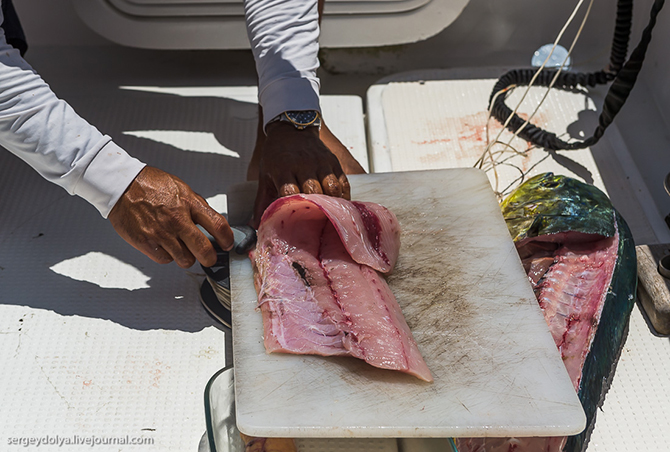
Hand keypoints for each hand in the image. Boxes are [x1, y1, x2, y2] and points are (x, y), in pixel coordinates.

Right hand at [108, 166, 233, 267]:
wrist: (122, 186)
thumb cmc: (150, 185)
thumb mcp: (181, 188)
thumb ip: (197, 207)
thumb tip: (212, 223)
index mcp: (189, 204)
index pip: (218, 226)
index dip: (227, 239)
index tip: (227, 244)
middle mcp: (177, 220)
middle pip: (204, 250)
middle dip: (210, 258)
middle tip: (209, 257)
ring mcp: (161, 233)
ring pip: (185, 260)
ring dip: (187, 258)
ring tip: (183, 249)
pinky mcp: (146, 242)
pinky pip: (165, 260)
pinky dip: (167, 257)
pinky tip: (165, 246)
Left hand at [251, 122, 351, 226]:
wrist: (291, 128)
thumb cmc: (276, 155)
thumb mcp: (265, 175)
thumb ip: (262, 201)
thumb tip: (255, 226)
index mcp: (283, 169)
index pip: (290, 193)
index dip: (293, 208)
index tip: (294, 220)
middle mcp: (304, 165)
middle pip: (314, 192)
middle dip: (314, 209)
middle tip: (314, 223)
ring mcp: (321, 163)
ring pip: (332, 189)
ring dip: (331, 204)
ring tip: (328, 215)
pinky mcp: (333, 161)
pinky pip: (343, 183)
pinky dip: (343, 197)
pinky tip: (339, 205)